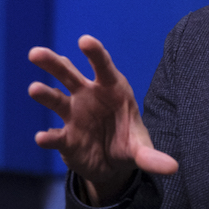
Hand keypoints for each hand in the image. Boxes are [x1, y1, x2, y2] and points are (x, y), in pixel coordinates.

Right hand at [28, 34, 177, 204]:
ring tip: (34, 88)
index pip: (103, 67)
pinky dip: (48, 136)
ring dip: (44, 94)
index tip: (84, 40)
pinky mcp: (65, 137)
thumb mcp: (142, 149)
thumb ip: (153, 156)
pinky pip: (55, 135)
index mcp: (112, 88)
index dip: (94, 53)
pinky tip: (43, 137)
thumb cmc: (129, 142)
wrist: (113, 166)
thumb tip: (173, 168)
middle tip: (35, 53)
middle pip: (69, 75)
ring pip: (55, 99)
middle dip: (53, 63)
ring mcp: (74, 115)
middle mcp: (89, 96)